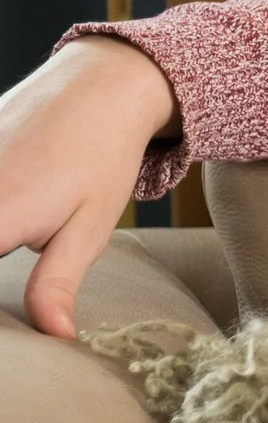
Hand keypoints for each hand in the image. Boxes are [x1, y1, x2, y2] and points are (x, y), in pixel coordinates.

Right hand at [0, 38, 176, 338]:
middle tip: (25, 244)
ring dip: (0, 228)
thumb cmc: (102, 159)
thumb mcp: (90, 228)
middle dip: (3, 244)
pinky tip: (21, 202)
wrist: (100, 86)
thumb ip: (55, 284)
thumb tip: (54, 337)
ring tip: (30, 216)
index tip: (17, 286)